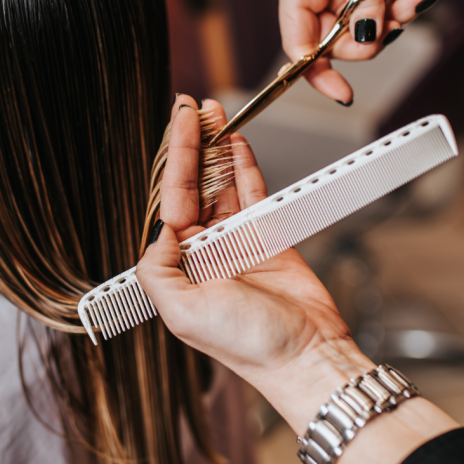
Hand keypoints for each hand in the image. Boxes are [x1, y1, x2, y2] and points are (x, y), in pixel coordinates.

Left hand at [139, 94, 458, 463]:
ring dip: (219, 149)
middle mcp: (204, 253)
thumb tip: (158, 229)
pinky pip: (254, 194)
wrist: (305, 356)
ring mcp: (237, 243)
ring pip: (223, 185)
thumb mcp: (181, 313)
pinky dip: (246, 167)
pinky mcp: (269, 239)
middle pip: (194, 186)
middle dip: (194, 145)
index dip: (176, 159)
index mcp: (178, 268)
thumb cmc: (247, 344)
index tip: (178, 123)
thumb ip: (157, 269)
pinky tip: (238, 143)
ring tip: (215, 113)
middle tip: (193, 107)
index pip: (171, 200)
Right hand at [273, 0, 463, 104]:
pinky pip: (375, 14)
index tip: (343, 92)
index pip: (296, 42)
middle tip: (404, 16)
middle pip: (334, 41)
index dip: (316, 71)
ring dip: (392, 19)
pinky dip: (397, 7)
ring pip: (360, 30)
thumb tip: (363, 40)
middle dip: (372, 34)